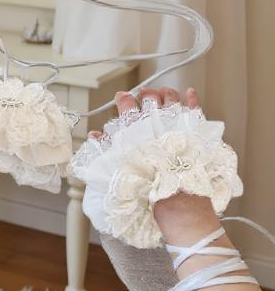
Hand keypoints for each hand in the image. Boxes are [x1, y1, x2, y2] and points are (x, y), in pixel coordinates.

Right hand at [89, 86, 220, 246]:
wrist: (175, 197)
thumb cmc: (145, 185)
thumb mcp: (116, 166)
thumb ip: (104, 148)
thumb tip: (95, 135)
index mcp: (135, 129)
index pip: (126, 106)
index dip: (123, 99)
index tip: (122, 98)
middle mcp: (154, 123)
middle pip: (148, 98)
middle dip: (145, 94)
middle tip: (144, 95)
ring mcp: (176, 124)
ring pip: (170, 98)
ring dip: (165, 94)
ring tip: (164, 93)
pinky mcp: (195, 130)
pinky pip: (194, 107)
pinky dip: (192, 98)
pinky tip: (190, 93)